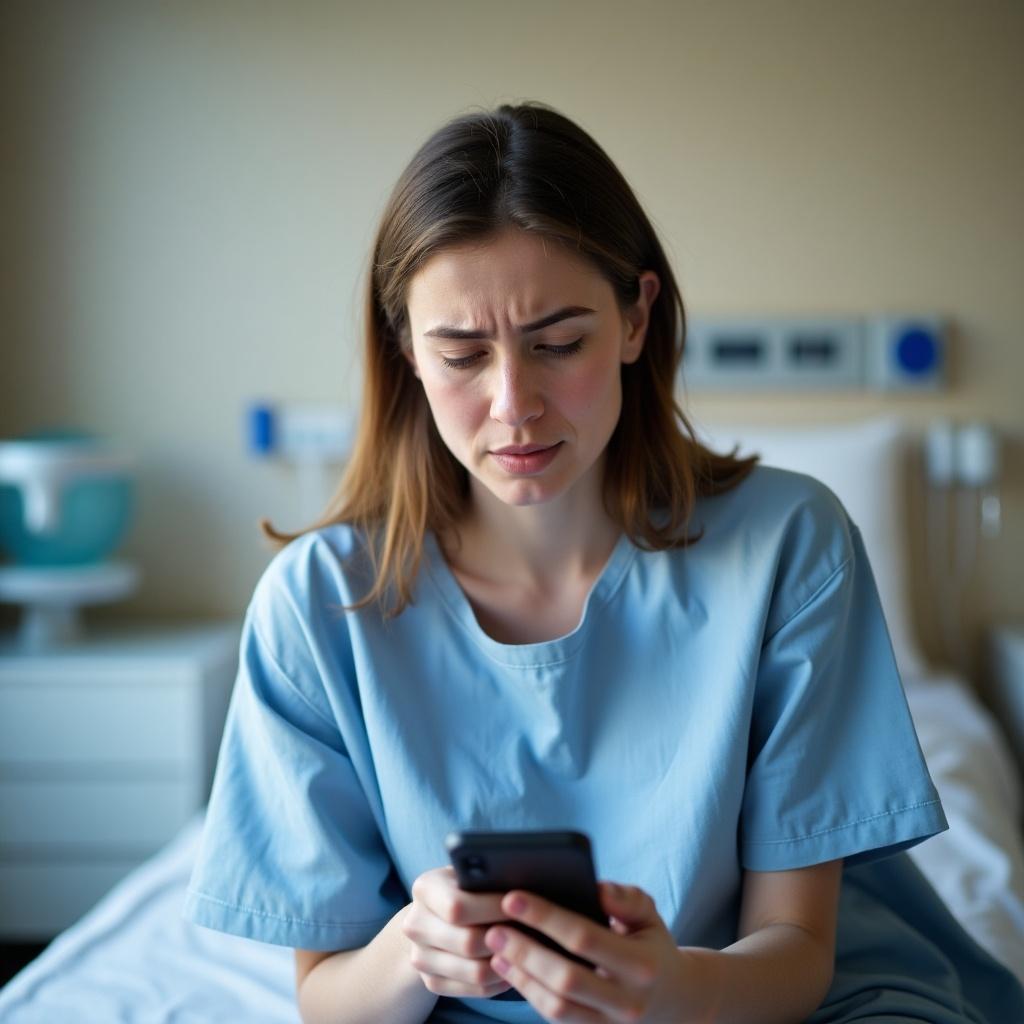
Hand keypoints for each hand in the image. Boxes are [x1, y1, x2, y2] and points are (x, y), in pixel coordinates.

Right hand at [401, 864, 513, 998]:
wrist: (435, 914)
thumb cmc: (466, 886)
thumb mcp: (471, 874)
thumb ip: (489, 880)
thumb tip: (525, 895)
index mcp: (425, 889)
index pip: (458, 908)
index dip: (495, 909)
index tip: (522, 906)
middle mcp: (415, 924)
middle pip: (468, 943)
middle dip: (505, 937)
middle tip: (531, 930)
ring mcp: (420, 957)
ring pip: (476, 972)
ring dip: (506, 961)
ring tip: (526, 947)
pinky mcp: (432, 982)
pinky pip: (477, 990)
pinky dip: (500, 979)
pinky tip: (512, 962)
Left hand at [482, 881, 699, 1022]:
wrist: (673, 998)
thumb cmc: (651, 944)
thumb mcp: (649, 915)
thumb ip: (626, 899)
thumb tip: (597, 887)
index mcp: (641, 964)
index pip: (585, 937)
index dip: (546, 917)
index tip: (513, 897)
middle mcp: (627, 1001)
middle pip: (566, 978)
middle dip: (525, 951)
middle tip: (494, 928)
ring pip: (556, 1006)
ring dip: (521, 976)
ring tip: (496, 947)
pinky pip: (556, 1018)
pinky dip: (529, 993)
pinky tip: (510, 968)